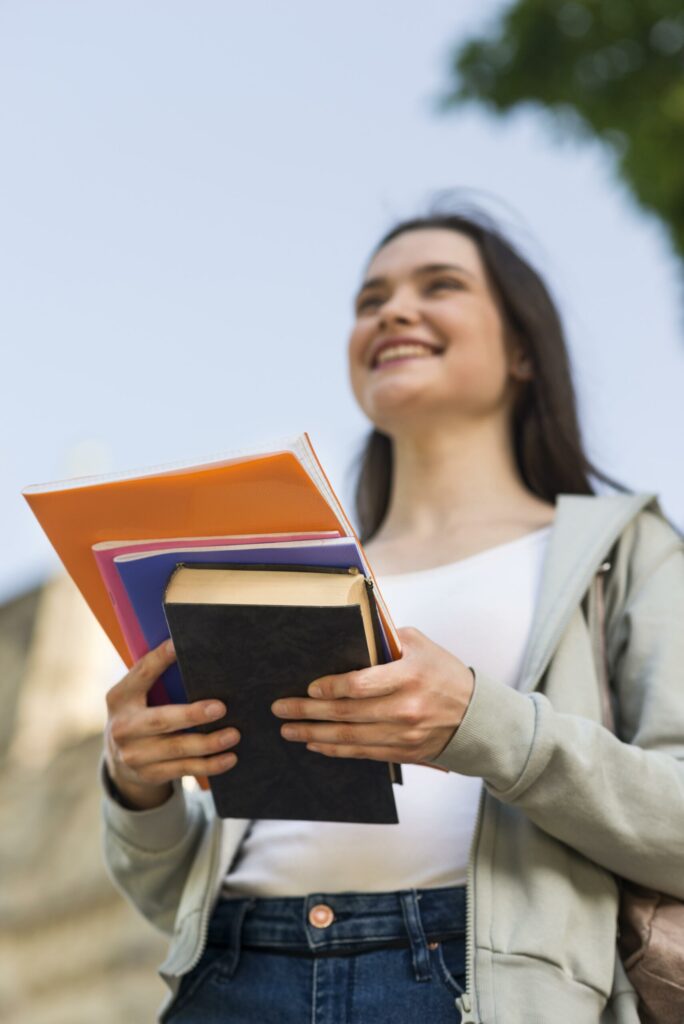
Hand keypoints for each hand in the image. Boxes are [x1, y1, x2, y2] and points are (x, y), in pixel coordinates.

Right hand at [104, 639, 240, 809]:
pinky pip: (184, 769)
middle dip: (192, 715)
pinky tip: (229, 758)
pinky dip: (209, 765)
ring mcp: (134, 754)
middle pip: (161, 720)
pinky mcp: (149, 774)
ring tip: (234, 734)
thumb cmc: (139, 713)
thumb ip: (155, 676)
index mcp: (120, 697)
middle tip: (221, 708)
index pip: (142, 674)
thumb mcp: (136, 694)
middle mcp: (123, 727)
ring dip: (209, 743)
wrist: (119, 759)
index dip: (160, 658)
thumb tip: (192, 650)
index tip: (179, 645)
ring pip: (177, 749)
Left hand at [271, 626, 473, 765]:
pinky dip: (335, 750)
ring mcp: (403, 735)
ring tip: (289, 730)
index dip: (331, 687)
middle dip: (309, 713)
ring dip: (315, 735)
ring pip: (350, 738)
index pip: (362, 684)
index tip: (310, 687)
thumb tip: (348, 635)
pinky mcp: (402, 752)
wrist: (476, 716)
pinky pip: (361, 753)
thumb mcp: (420, 645)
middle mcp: (406, 708)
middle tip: (281, 708)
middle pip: (348, 714)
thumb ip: (385, 640)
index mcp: (410, 676)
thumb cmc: (443, 672)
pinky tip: (315, 744)